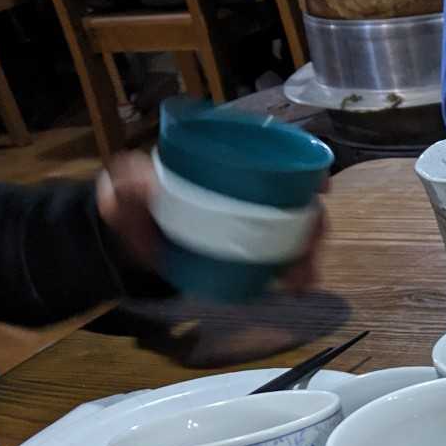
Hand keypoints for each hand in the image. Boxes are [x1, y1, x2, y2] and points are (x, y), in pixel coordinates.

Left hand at [97, 153, 327, 293]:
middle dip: (312, 223)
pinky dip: (294, 272)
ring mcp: (250, 221)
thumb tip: (146, 184)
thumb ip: (127, 183)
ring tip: (301, 279)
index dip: (306, 168)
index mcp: (224, 163)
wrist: (125, 241)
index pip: (274, 157)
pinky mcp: (247, 250)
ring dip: (306, 254)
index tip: (321, 187)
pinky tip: (297, 288)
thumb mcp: (123, 188)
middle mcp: (247, 189)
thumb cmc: (129, 204)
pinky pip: (280, 258)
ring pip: (294, 232)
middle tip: (309, 246)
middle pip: (295, 200)